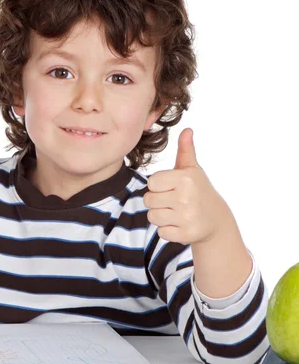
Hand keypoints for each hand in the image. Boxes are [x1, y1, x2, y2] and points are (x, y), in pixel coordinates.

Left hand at [143, 128, 229, 244]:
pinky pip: (161, 232)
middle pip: (148, 200)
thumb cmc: (198, 189)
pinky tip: (180, 224)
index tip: (171, 187)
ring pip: (152, 217)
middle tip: (173, 201)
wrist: (216, 219)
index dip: (158, 186)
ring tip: (176, 212)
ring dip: (161, 216)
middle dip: (157, 201)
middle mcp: (186, 197)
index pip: (151, 183)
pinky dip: (167, 230)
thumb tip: (187, 129)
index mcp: (185, 178)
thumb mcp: (192, 169)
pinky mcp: (186, 234)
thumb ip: (185, 150)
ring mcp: (187, 217)